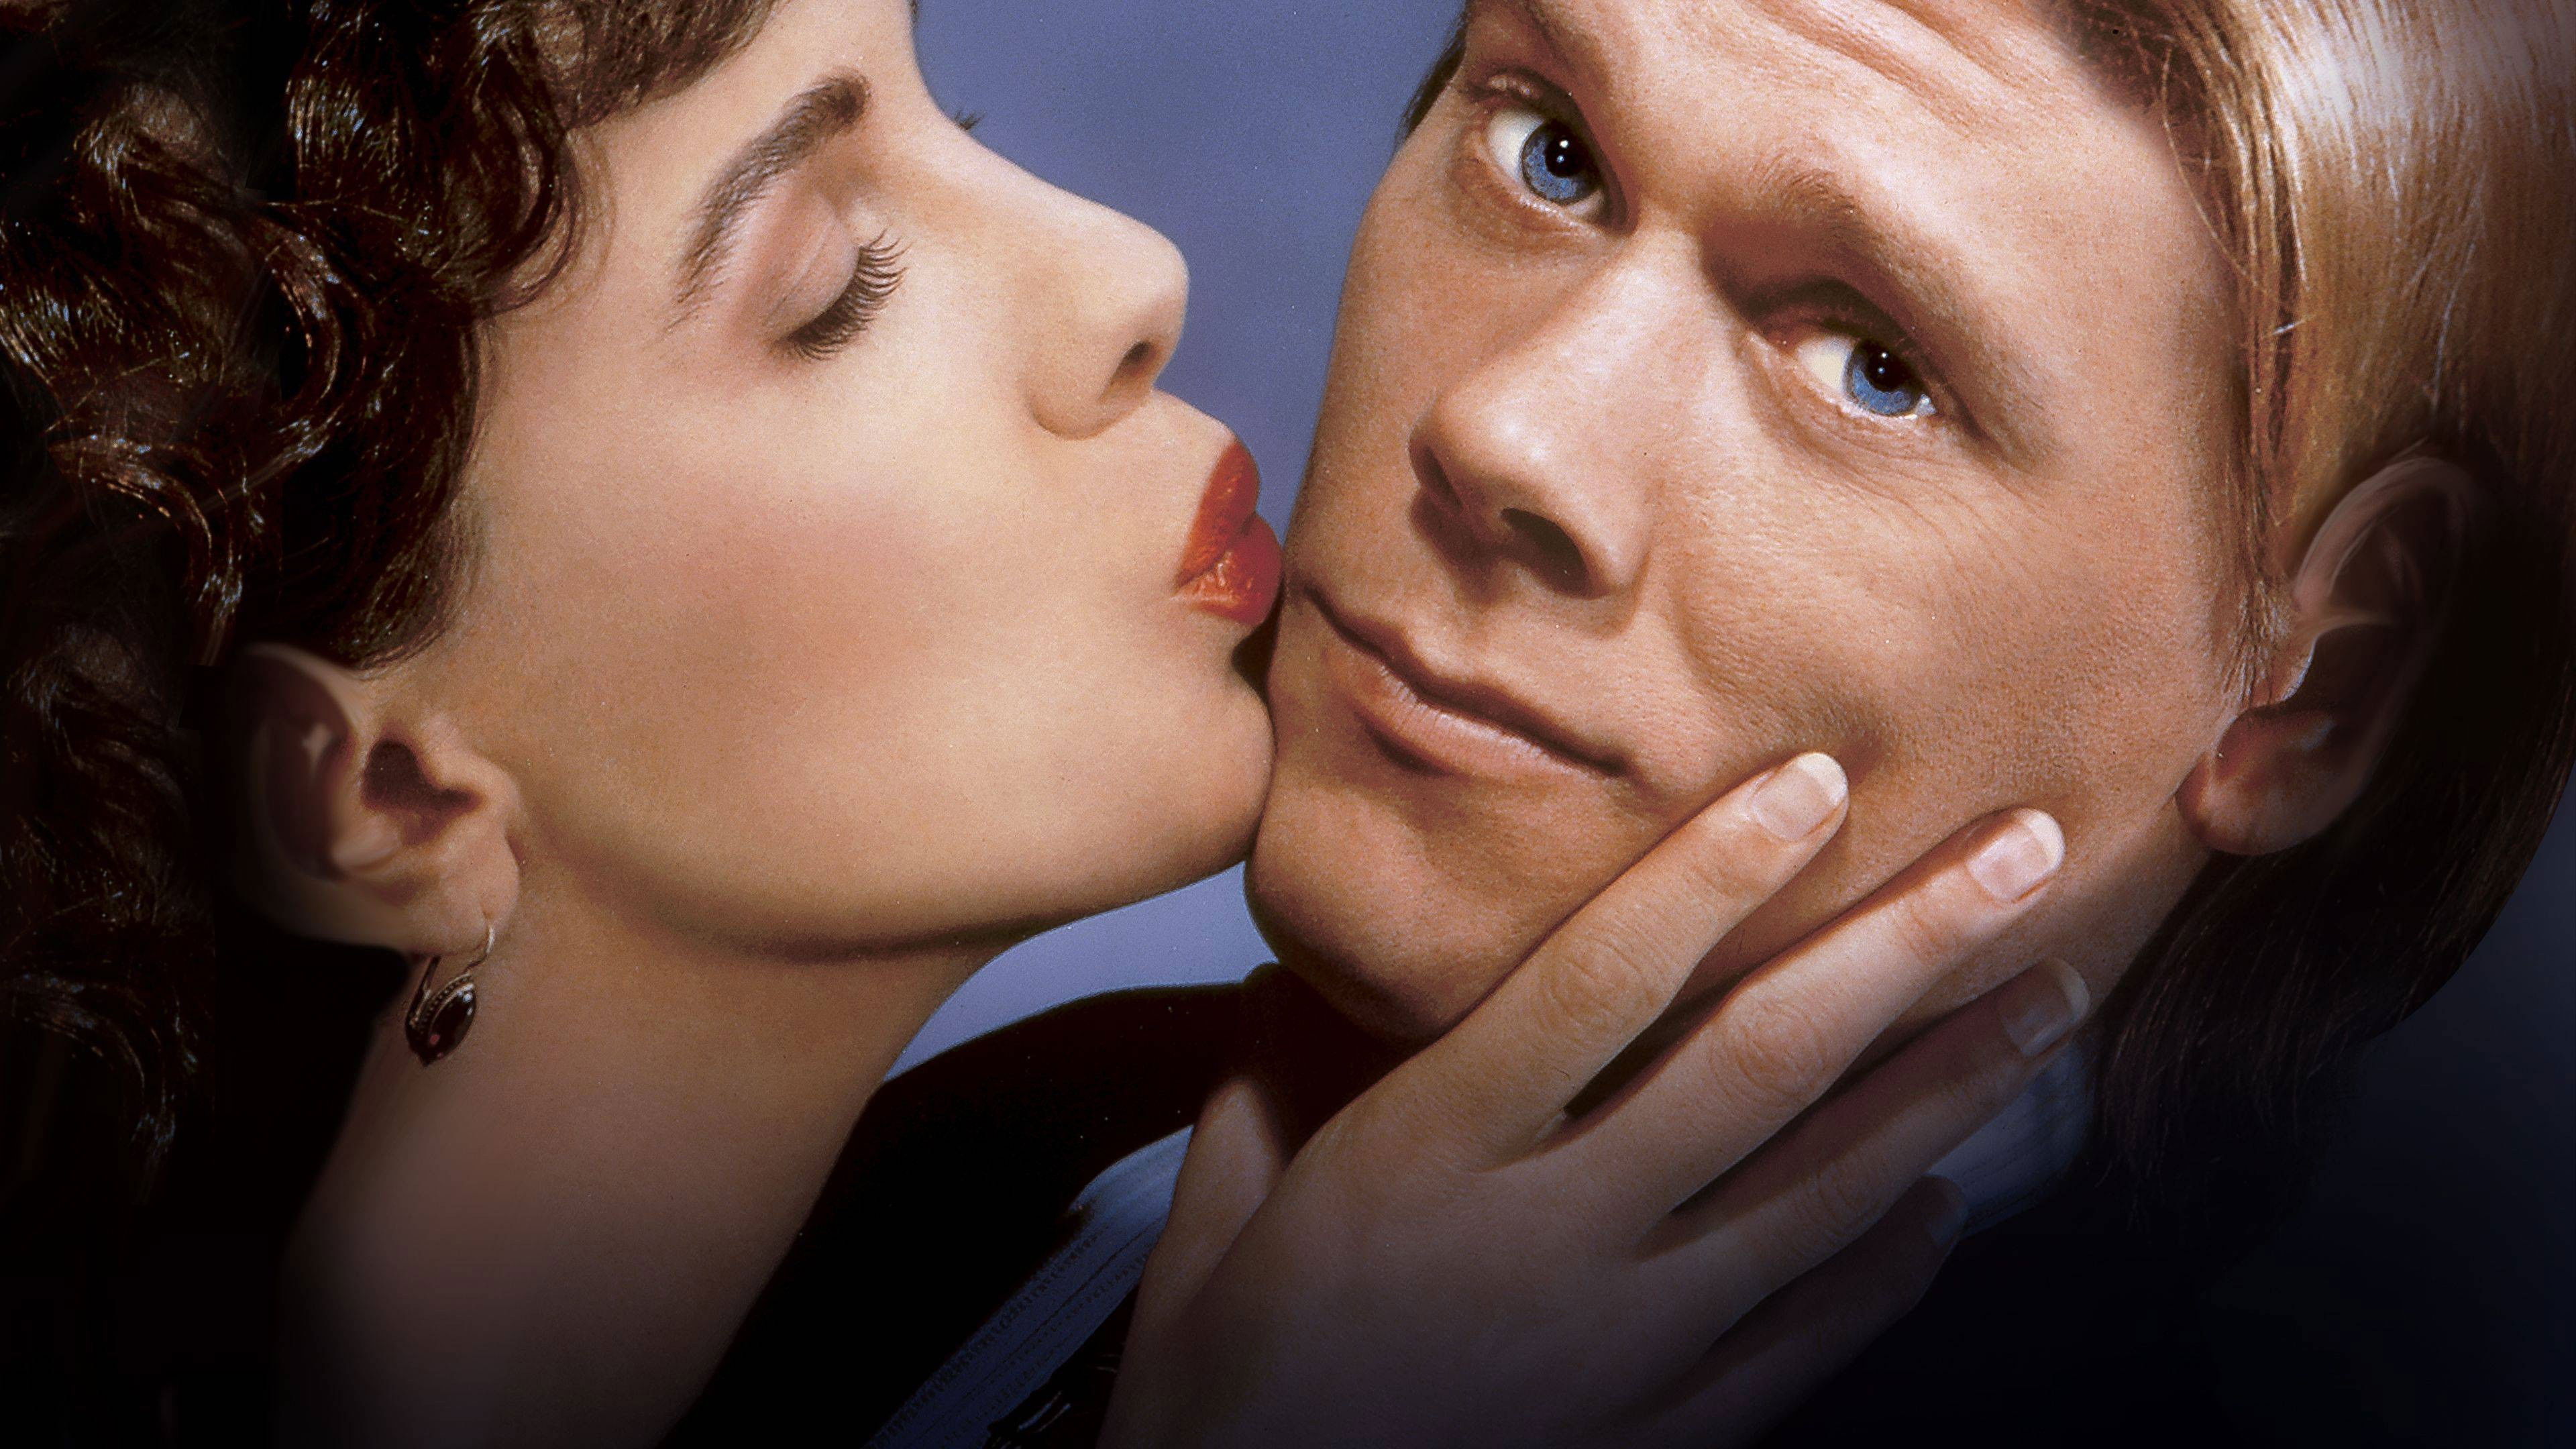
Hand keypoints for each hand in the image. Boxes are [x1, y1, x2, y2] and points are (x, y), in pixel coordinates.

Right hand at [1101, 753, 2089, 1448]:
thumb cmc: (1224, 1394)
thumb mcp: (1212, 1225)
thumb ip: (1263, 1085)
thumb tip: (1297, 972)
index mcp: (1429, 1160)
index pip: (1596, 985)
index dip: (1711, 873)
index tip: (1815, 778)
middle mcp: (1549, 1240)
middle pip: (1754, 1067)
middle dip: (1901, 949)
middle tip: (2024, 851)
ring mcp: (1625, 1348)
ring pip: (1822, 1194)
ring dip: (1949, 1087)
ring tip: (2050, 997)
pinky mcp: (1662, 1436)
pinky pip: (1810, 1338)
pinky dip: (1891, 1266)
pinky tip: (1950, 1203)